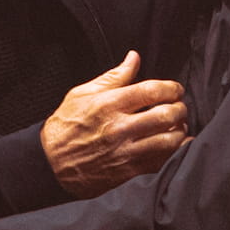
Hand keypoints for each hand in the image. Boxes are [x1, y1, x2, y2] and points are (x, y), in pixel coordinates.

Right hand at [41, 51, 188, 197]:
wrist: (49, 164)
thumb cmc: (64, 127)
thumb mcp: (81, 94)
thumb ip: (113, 77)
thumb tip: (134, 58)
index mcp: (109, 105)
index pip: (152, 91)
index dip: (171, 88)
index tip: (175, 89)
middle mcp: (119, 128)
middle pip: (166, 115)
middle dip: (180, 108)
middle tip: (179, 106)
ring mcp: (125, 152)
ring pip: (168, 140)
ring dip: (179, 130)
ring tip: (177, 125)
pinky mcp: (128, 171)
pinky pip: (161, 161)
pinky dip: (174, 152)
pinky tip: (174, 145)